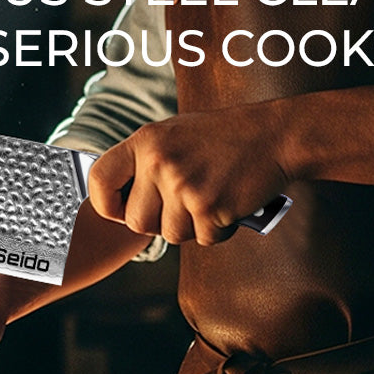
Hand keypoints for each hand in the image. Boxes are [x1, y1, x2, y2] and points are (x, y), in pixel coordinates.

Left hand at [87, 102, 290, 245]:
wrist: (273, 135)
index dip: (106, 204)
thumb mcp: (173, 135)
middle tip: (184, 204)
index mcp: (145, 141)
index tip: (121, 211)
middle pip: (137, 222)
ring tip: (211, 196)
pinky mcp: (209, 207)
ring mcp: (183, 185)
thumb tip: (121, 201)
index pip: (100, 180)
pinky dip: (218, 229)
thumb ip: (146, 162)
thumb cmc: (223, 137)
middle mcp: (159, 161)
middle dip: (160, 222)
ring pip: (172, 235)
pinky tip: (229, 203)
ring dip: (193, 226)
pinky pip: (203, 238)